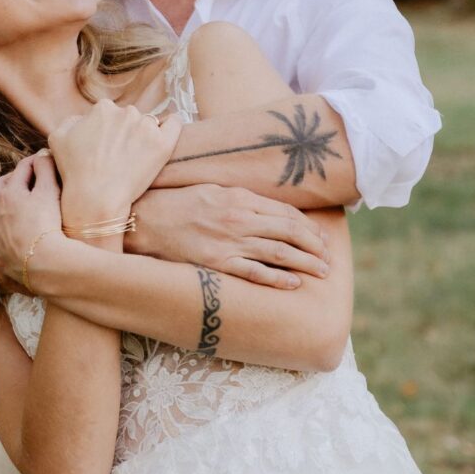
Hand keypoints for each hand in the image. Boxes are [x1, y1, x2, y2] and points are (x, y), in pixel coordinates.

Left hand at [0, 151, 64, 288]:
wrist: (43, 261)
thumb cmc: (48, 224)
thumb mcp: (50, 191)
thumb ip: (46, 169)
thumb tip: (41, 153)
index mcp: (10, 193)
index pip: (21, 169)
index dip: (34, 162)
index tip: (43, 160)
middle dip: (10, 179)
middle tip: (23, 178)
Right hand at [49, 100, 181, 219]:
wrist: (96, 198)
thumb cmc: (75, 171)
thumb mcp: (58, 138)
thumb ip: (72, 120)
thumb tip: (84, 119)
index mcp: (103, 108)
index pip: (109, 113)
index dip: (106, 130)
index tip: (105, 147)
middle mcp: (126, 112)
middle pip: (129, 117)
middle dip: (125, 132)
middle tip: (119, 155)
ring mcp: (146, 127)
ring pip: (149, 122)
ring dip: (143, 134)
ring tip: (136, 156)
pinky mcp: (162, 144)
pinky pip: (174, 124)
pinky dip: (171, 125)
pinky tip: (165, 134)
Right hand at [127, 185, 329, 289]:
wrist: (146, 220)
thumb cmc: (177, 203)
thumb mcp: (212, 190)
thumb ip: (240, 198)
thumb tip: (266, 208)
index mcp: (239, 197)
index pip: (285, 212)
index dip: (307, 225)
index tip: (319, 236)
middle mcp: (239, 218)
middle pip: (289, 231)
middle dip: (314, 244)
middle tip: (328, 256)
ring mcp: (229, 242)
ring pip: (278, 252)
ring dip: (305, 261)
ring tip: (322, 270)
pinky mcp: (217, 263)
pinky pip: (254, 272)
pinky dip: (277, 278)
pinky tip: (294, 283)